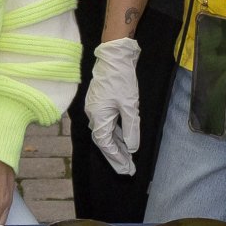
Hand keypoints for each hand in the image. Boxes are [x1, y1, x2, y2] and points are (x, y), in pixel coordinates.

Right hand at [84, 36, 142, 174]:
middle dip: (116, 156)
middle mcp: (93, 115)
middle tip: (128, 170)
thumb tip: (132, 148)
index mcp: (98, 117)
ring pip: (106, 132)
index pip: (106, 144)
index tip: (127, 169)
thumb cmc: (121, 79)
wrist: (114, 56)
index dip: (117, 158)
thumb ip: (131, 128)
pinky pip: (107, 123)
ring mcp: (96, 109)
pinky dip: (116, 133)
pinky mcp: (101, 103)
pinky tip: (124, 140)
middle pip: (104, 141)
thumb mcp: (130, 105)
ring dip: (117, 145)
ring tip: (128, 159)